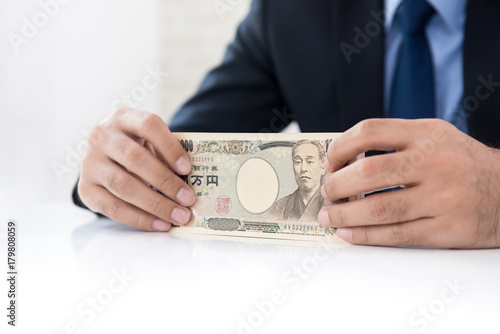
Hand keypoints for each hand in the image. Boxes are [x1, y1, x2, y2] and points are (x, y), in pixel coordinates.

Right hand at [78, 107, 194, 231]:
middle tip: (188, 200)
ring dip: (155, 204)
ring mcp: (89, 162)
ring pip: (123, 185)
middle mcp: (101, 136)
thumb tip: (190, 183)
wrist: (103, 159)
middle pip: (135, 158)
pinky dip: (140, 219)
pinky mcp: (85, 188)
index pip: (148, 125)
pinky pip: (113, 207)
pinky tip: (161, 224)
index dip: (169, 146)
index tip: (187, 168)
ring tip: (178, 216)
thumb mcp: (150, 142)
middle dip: (165, 181)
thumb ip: (166, 154)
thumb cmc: (136, 148)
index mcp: (123, 117)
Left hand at [317, 119, 499, 248]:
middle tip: (326, 193)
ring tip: (329, 216)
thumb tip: (343, 160)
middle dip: (336, 185)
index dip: (340, 148)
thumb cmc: (461, 164)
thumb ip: (394, 142)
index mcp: (427, 134)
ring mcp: (441, 197)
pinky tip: (349, 233)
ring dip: (344, 214)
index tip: (330, 162)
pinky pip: (395, 234)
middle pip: (368, 172)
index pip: (369, 131)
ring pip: (378, 208)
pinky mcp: (445, 229)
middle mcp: (434, 162)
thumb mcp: (435, 137)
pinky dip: (365, 235)